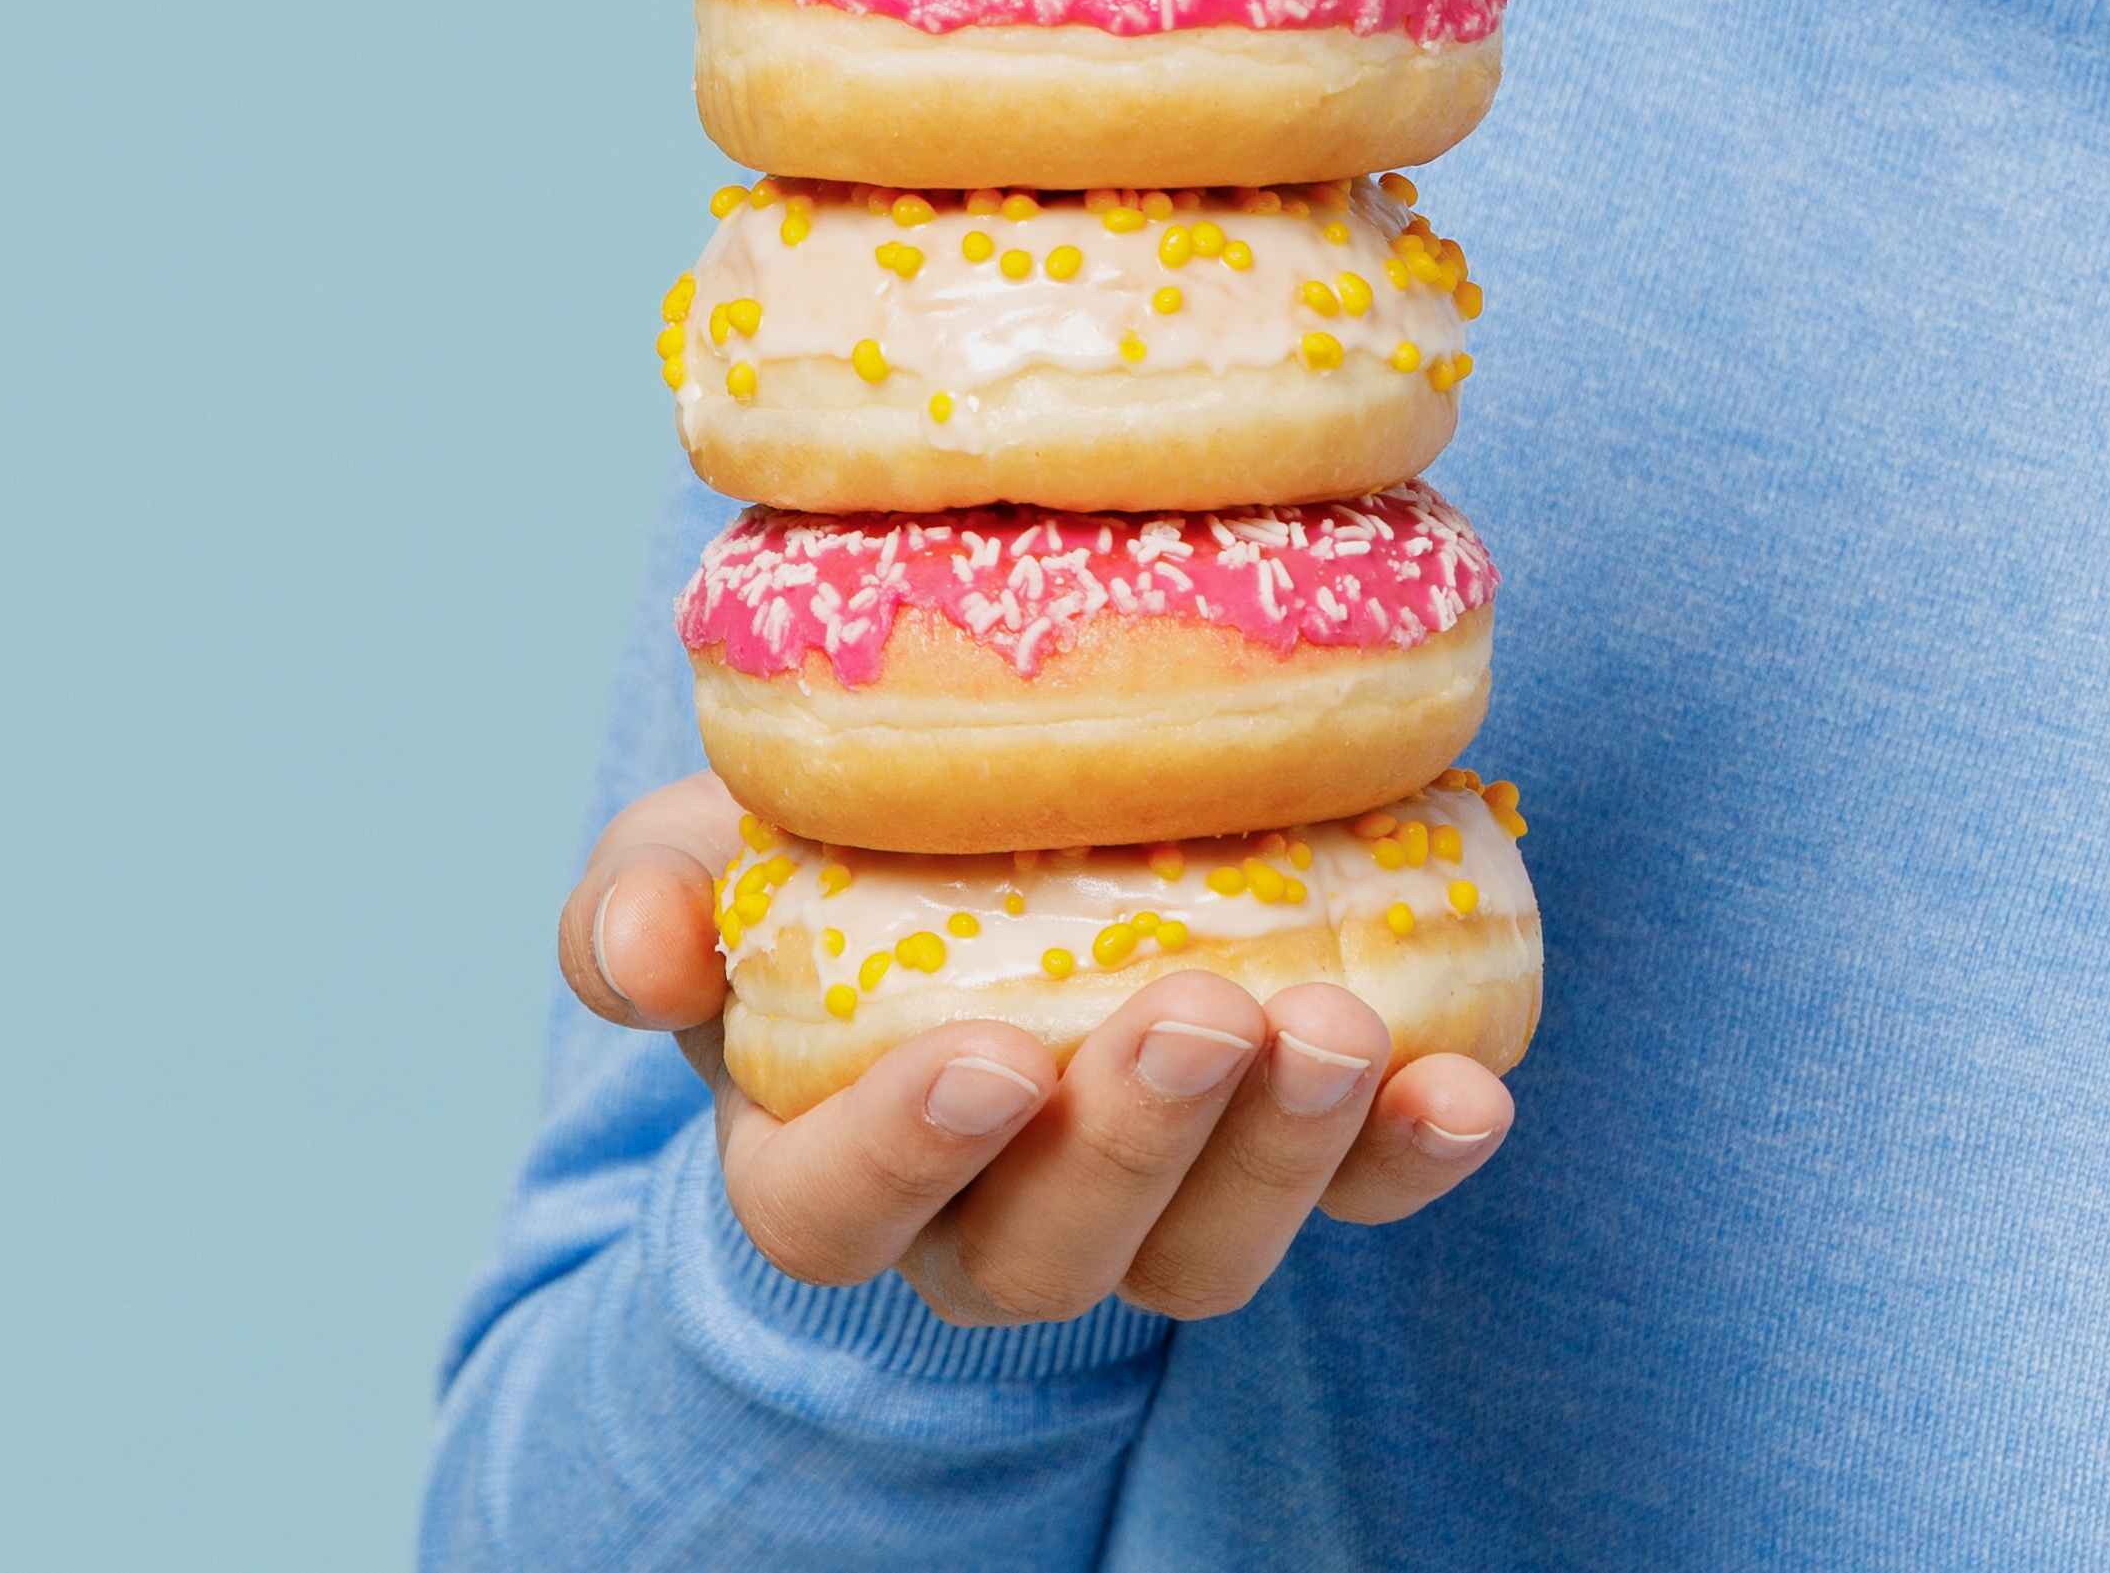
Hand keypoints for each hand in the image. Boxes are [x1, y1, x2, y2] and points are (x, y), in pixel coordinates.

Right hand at [554, 773, 1519, 1324]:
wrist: (956, 858)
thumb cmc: (801, 872)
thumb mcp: (693, 863)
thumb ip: (642, 904)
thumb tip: (641, 956)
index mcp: (816, 1165)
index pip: (836, 1210)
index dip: (907, 1152)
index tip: (987, 1059)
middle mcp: (982, 1228)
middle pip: (1049, 1251)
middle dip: (1132, 1146)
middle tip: (1201, 1015)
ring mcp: (1140, 1216)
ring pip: (1207, 1251)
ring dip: (1283, 1155)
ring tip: (1339, 1027)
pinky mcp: (1276, 1171)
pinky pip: (1354, 1205)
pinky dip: (1413, 1155)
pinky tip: (1468, 1087)